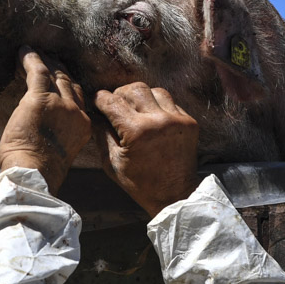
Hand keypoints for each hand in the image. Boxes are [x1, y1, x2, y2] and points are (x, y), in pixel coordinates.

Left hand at [0, 48, 91, 192]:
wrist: (34, 173)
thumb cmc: (39, 171)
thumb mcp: (60, 151)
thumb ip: (59, 134)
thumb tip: (45, 127)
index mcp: (83, 127)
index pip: (80, 99)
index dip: (70, 87)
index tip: (63, 79)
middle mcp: (76, 112)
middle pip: (70, 84)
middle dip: (61, 71)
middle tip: (52, 59)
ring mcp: (60, 104)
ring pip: (56, 75)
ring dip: (48, 62)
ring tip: (39, 53)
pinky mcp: (39, 98)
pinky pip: (37, 71)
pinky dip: (30, 59)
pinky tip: (24, 50)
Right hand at [93, 83, 199, 215]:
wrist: (175, 194)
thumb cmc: (140, 183)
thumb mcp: (112, 162)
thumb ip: (101, 134)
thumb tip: (94, 114)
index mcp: (137, 132)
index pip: (112, 101)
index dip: (100, 99)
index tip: (97, 102)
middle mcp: (159, 121)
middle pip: (134, 89)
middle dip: (120, 94)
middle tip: (116, 106)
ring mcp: (178, 120)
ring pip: (154, 91)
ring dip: (141, 97)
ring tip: (135, 110)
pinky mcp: (190, 122)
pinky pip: (171, 102)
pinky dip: (158, 106)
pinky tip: (152, 119)